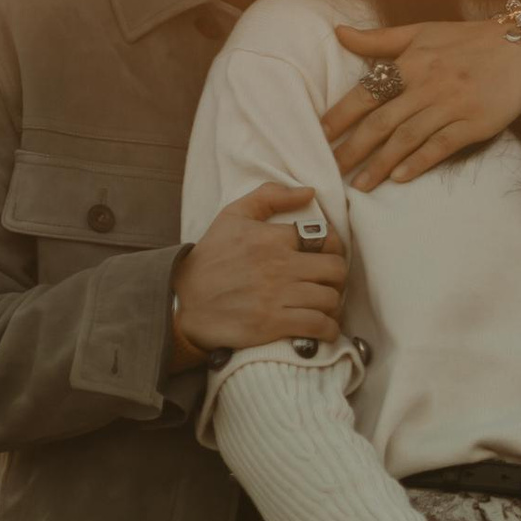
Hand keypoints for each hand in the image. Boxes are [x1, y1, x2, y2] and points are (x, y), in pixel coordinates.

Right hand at [169, 183, 346, 367]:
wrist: (183, 301)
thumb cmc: (210, 258)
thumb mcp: (232, 215)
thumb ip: (269, 196)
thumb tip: (309, 192)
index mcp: (271, 238)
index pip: (325, 238)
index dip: (334, 248)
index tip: (328, 256)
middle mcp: (278, 265)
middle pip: (335, 269)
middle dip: (338, 277)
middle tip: (328, 282)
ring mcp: (277, 296)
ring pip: (330, 298)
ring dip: (333, 304)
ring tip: (325, 306)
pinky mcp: (273, 324)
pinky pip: (319, 326)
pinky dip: (329, 329)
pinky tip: (324, 327)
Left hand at [323, 14, 520, 187]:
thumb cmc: (467, 41)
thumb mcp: (421, 32)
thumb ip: (379, 39)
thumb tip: (338, 32)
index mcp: (411, 63)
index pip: (367, 92)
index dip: (341, 115)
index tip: (320, 134)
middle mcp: (427, 85)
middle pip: (382, 121)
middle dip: (354, 148)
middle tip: (331, 169)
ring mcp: (451, 106)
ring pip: (408, 138)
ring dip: (381, 163)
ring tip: (361, 184)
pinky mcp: (474, 124)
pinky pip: (441, 146)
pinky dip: (419, 162)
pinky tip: (400, 178)